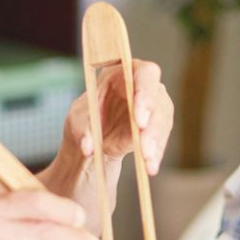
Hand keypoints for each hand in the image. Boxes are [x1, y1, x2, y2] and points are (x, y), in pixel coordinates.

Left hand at [64, 59, 172, 174]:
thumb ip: (82, 131)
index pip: (144, 73)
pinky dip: (156, 154)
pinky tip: (150, 167)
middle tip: (144, 145)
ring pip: (162, 121)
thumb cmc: (86, 118)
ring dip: (156, 142)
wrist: (93, 137)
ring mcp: (154, 107)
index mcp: (124, 72)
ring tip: (147, 161)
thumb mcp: (77, 121)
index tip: (139, 117)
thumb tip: (88, 147)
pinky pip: (161, 139)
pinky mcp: (157, 127)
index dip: (145, 92)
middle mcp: (144, 86)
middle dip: (153, 123)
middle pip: (158, 98)